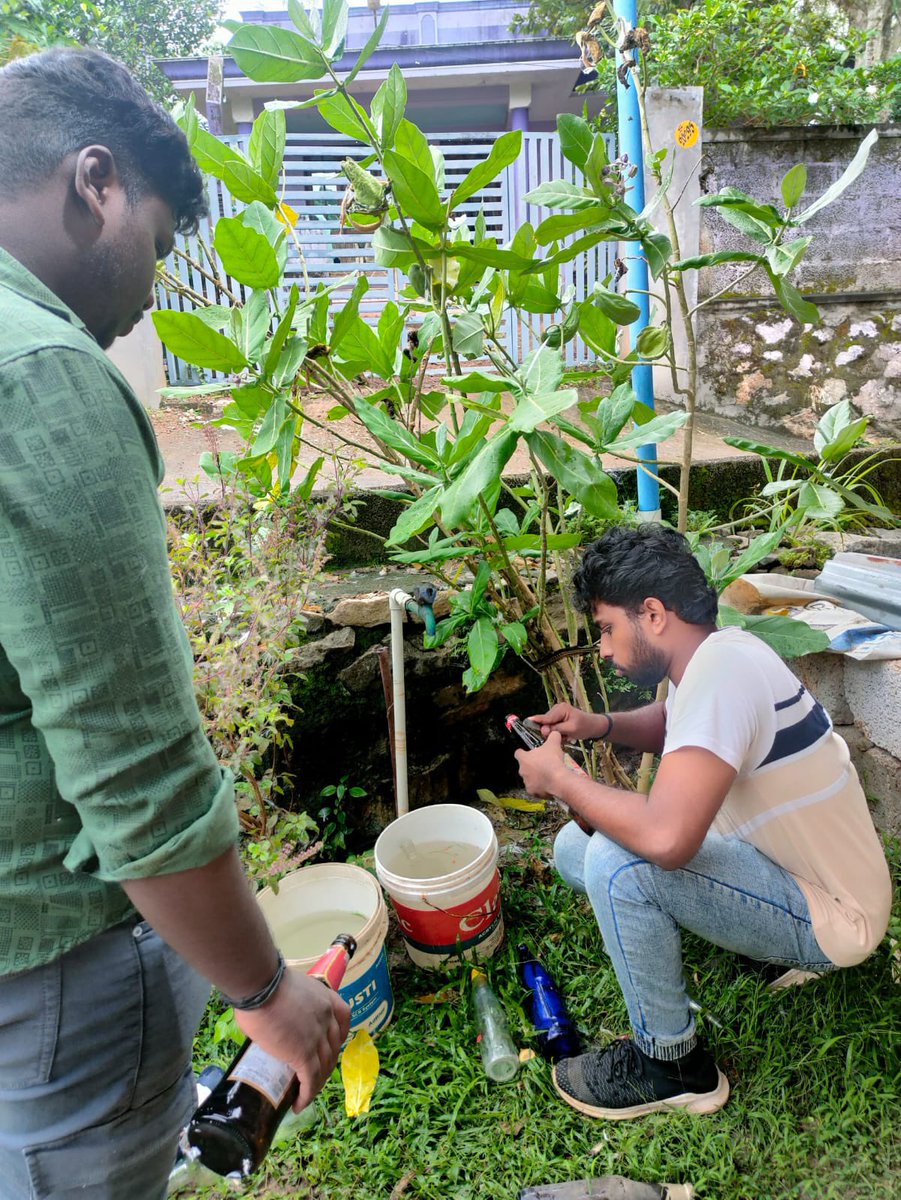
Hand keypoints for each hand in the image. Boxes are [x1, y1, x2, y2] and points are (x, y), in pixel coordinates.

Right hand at [234, 969, 351, 1111]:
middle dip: (324, 1064)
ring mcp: (317, 1037)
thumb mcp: (287, 988)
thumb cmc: (264, 982)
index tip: (329, 1045)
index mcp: (324, 998)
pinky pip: (310, 1080)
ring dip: (316, 1084)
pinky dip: (306, 1095)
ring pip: (324, 1067)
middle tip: (310, 1075)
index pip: (343, 1018)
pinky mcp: (303, 1053)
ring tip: (304, 1095)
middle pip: (333, 1047)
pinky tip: (298, 1104)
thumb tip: (276, 1015)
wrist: (260, 985)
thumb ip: (291, 1003)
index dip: (339, 1035)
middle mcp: (327, 1017)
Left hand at [515, 731, 566, 798]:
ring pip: (529, 778)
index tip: (529, 753)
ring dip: (536, 777)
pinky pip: (535, 789)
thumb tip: (554, 733)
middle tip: (543, 764)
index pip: (518, 753)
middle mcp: (522, 771)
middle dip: (532, 766)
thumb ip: (552, 736)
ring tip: (547, 775)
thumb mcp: (554, 744)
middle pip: (524, 767)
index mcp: (524, 758)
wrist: (558, 780)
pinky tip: (548, 784)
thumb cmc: (552, 761)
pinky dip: (540, 787)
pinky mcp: (532, 792)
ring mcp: (526, 782)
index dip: (523, 752)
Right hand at [530, 702, 601, 741]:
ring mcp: (557, 713)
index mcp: (561, 708)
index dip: (537, 721)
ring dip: (555, 733)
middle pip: (546, 723)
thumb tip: (543, 730)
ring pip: (549, 726)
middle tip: (564, 737)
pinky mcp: (558, 718)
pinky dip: (558, 733)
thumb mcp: (570, 729)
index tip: (527, 720)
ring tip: (567, 736)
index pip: (547, 717)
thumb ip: (556, 729)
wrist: (594, 726)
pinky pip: (552, 727)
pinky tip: (566, 735)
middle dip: (551, 731)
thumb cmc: (584, 727)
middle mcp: (557, 709)